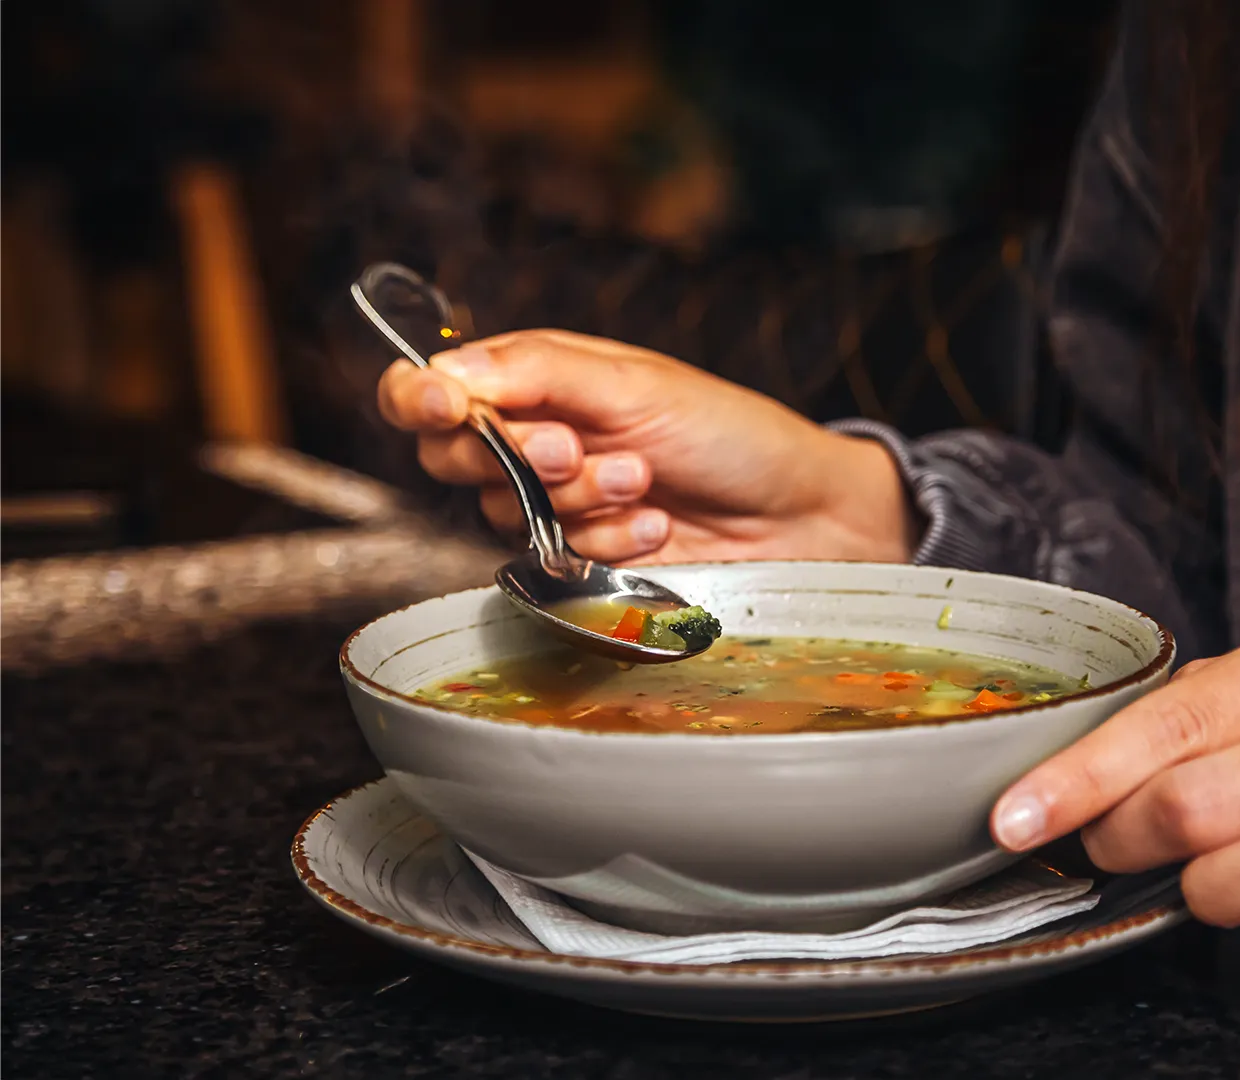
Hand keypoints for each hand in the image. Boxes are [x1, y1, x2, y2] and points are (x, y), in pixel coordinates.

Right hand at [376, 329, 917, 563]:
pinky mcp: (581, 561)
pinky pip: (550, 558)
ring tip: (646, 479)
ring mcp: (556, 502)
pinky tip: (656, 524)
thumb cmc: (731, 433)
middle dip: (512, 454)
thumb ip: (538, 374)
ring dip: (578, 497)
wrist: (800, 516)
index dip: (420, 399)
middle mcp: (536, 437)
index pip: (435, 387)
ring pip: (502, 511)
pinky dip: (605, 541)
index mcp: (539, 378)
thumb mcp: (637, 384)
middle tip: (574, 446)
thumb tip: (446, 370)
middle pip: (450, 456)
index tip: (444, 407)